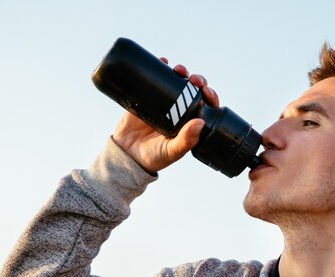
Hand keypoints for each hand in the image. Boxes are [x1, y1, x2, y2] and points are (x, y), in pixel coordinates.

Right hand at [111, 59, 219, 173]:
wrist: (127, 155)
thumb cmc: (154, 157)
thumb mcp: (172, 151)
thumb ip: (186, 141)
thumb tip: (201, 123)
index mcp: (190, 122)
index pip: (205, 105)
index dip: (208, 95)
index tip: (206, 90)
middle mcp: (179, 110)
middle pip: (192, 90)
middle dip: (196, 80)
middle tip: (192, 79)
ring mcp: (163, 103)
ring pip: (176, 82)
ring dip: (180, 72)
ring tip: (178, 69)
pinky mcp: (146, 97)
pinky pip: (154, 79)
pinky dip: (159, 67)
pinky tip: (162, 60)